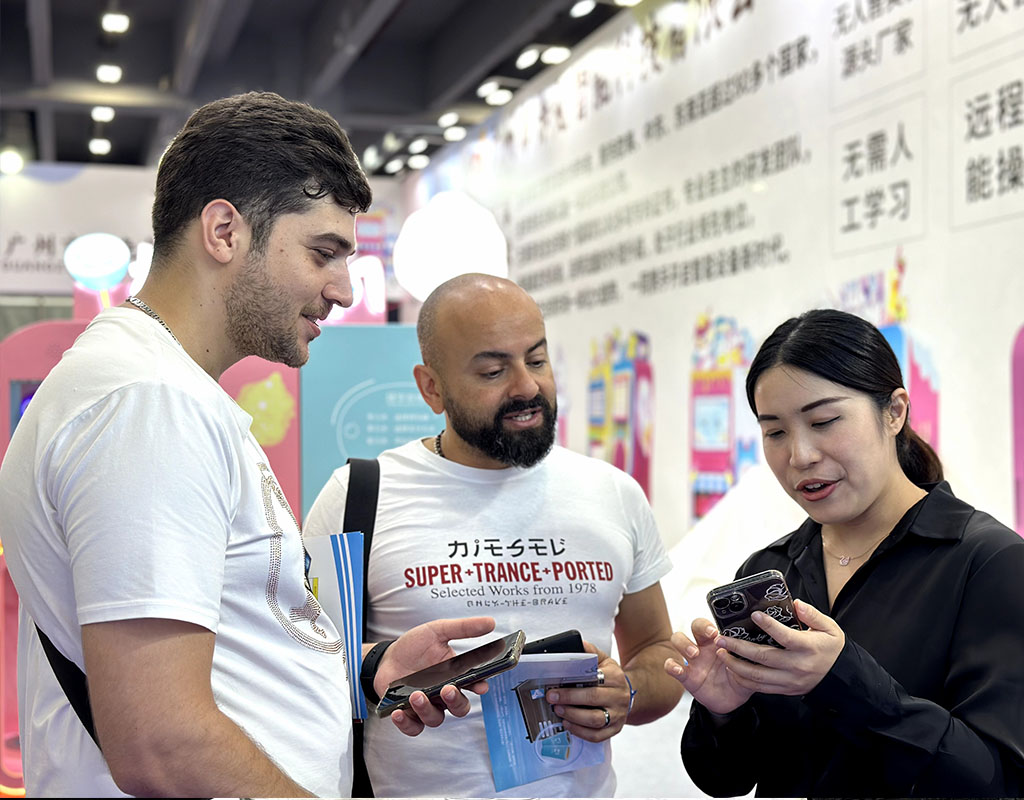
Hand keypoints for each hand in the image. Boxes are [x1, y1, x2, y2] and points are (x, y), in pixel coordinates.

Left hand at [374, 616, 494, 736]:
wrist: (386, 658)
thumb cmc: (414, 647)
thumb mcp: (438, 631)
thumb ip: (464, 628)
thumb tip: (490, 622)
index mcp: (455, 675)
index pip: (474, 684)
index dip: (479, 687)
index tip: (480, 686)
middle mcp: (443, 693)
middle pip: (459, 707)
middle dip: (456, 701)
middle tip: (447, 689)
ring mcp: (427, 706)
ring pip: (436, 719)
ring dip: (427, 710)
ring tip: (416, 695)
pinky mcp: (409, 715)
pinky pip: (413, 727)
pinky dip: (407, 724)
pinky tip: (399, 713)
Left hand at [544, 642, 628, 742]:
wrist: (627, 694)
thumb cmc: (610, 677)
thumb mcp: (604, 661)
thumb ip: (591, 652)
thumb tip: (578, 644)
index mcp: (615, 677)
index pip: (594, 681)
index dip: (572, 686)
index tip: (554, 688)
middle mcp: (619, 697)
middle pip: (593, 699)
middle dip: (569, 699)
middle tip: (552, 699)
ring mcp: (618, 715)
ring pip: (595, 720)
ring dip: (573, 717)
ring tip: (558, 711)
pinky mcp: (615, 730)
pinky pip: (597, 736)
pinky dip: (580, 732)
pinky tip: (568, 724)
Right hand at [664, 618, 754, 714]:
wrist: (733, 701)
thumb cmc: (740, 679)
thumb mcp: (748, 668)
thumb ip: (750, 659)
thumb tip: (760, 647)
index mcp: (719, 642)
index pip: (711, 624)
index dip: (709, 624)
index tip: (715, 632)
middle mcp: (704, 646)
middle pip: (694, 625)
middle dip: (700, 627)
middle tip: (710, 637)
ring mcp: (693, 660)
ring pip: (678, 640)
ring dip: (684, 644)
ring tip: (694, 654)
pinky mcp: (687, 676)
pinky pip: (672, 666)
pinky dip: (671, 665)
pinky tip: (678, 669)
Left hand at [708, 600, 844, 696]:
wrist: (840, 677)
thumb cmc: (831, 649)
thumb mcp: (830, 628)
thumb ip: (812, 615)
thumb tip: (796, 603)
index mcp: (808, 647)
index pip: (785, 636)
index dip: (769, 625)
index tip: (754, 615)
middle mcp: (797, 665)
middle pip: (763, 657)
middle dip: (738, 648)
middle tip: (721, 638)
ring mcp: (790, 680)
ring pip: (757, 675)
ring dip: (735, 665)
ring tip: (721, 653)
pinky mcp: (785, 689)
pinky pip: (760, 687)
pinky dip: (743, 679)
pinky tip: (732, 669)